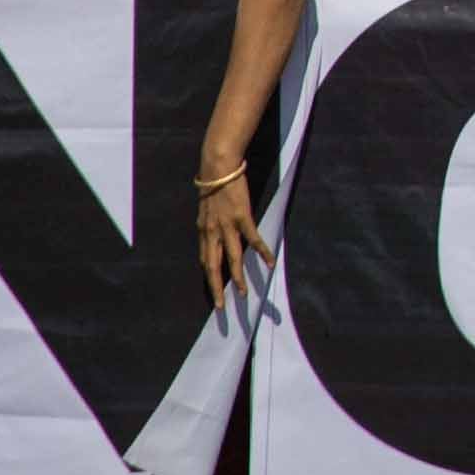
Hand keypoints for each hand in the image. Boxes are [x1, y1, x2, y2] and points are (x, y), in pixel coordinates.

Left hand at [197, 159, 264, 307]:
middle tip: (221, 307)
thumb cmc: (213, 183)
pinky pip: (253, 240)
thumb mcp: (206, 206)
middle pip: (213, 267)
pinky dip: (262, 252)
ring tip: (243, 293)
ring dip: (238, 278)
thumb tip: (211, 227)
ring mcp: (227, 226)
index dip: (210, 276)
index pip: (205, 259)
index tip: (215, 290)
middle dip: (216, 288)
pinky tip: (270, 262)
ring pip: (232, 259)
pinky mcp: (241, 218)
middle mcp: (212, 233)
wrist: (217, 167)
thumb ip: (209, 220)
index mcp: (204, 230)